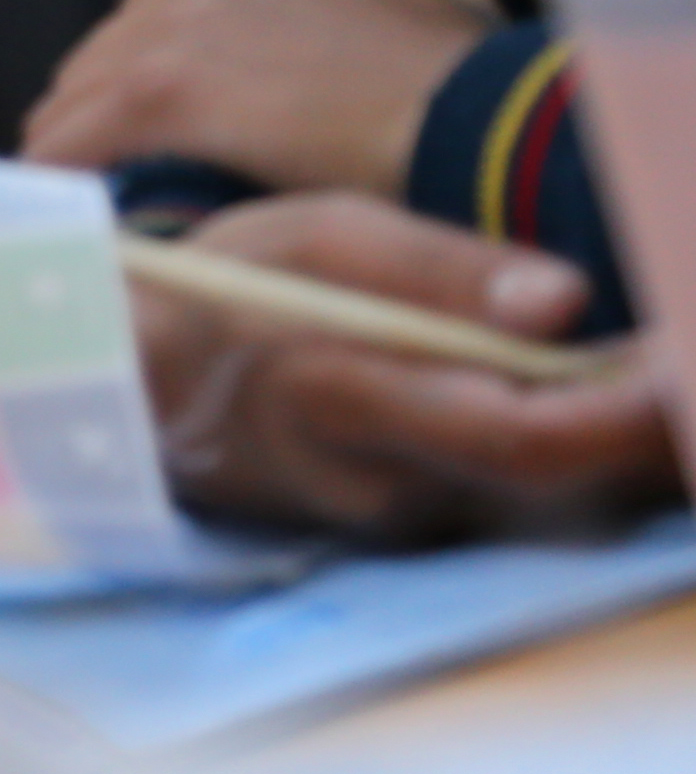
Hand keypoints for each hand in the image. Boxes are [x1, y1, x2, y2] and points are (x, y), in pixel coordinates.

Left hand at [25, 0, 506, 198]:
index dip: (156, 82)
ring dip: (84, 154)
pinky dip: (64, 184)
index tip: (159, 135)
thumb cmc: (481, 84)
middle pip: (109, 52)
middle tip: (121, 180)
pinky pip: (70, 141)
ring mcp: (173, 23)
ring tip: (89, 212)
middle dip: (111, 117)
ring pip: (78, 96)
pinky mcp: (156, 86)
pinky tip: (69, 228)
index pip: (163, 17)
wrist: (484, 125)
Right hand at [138, 193, 676, 542]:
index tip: (693, 353)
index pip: (527, 439)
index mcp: (353, 408)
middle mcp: (397, 494)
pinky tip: (652, 401)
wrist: (133, 396)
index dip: (631, 412)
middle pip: (582, 490)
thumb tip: (568, 303)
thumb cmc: (225, 299)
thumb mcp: (311, 242)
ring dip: (658, 445)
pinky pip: (555, 505)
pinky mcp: (439, 531)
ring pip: (580, 504)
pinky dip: (620, 456)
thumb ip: (437, 272)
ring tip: (685, 361)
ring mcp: (422, 527)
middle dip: (672, 430)